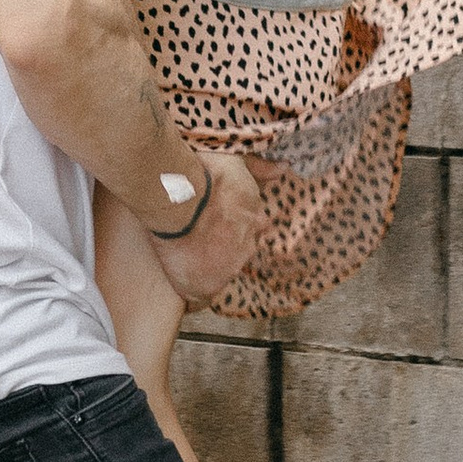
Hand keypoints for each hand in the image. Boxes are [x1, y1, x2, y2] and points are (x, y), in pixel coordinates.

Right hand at [147, 150, 265, 306]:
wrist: (178, 197)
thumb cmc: (204, 175)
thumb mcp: (237, 162)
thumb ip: (260, 168)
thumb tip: (284, 167)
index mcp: (254, 218)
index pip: (250, 229)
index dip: (231, 226)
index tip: (215, 223)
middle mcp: (247, 245)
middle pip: (237, 252)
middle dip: (221, 248)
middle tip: (196, 239)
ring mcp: (228, 268)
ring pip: (220, 273)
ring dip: (206, 269)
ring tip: (183, 260)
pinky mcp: (206, 286)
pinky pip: (200, 299)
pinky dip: (193, 296)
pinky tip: (181, 289)